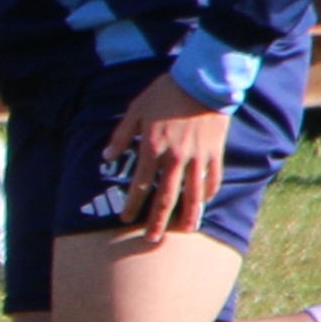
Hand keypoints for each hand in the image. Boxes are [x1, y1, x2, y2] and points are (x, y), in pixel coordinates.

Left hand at [104, 74, 233, 240]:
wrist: (202, 82)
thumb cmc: (164, 93)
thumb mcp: (134, 109)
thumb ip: (120, 136)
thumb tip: (105, 158)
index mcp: (151, 148)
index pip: (139, 185)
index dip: (133, 204)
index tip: (125, 219)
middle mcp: (174, 157)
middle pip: (166, 196)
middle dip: (158, 220)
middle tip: (152, 239)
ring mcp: (197, 157)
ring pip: (193, 193)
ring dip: (188, 214)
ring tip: (186, 231)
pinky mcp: (215, 152)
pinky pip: (213, 178)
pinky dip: (209, 192)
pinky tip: (205, 202)